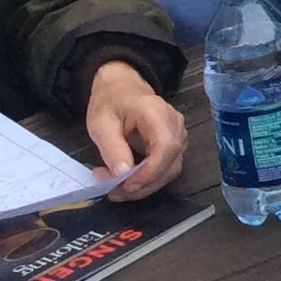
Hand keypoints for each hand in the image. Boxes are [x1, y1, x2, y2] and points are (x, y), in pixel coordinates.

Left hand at [84, 60, 186, 198]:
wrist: (122, 87)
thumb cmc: (111, 102)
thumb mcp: (101, 123)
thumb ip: (112, 148)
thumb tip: (122, 174)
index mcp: (158, 113)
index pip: (166, 147)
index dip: (150, 171)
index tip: (126, 186)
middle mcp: (176, 125)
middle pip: (171, 163)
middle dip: (144, 184)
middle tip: (113, 192)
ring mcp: (179, 135)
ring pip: (171, 169)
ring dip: (146, 185)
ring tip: (116, 189)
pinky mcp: (175, 144)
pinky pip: (167, 167)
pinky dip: (149, 179)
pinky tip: (127, 181)